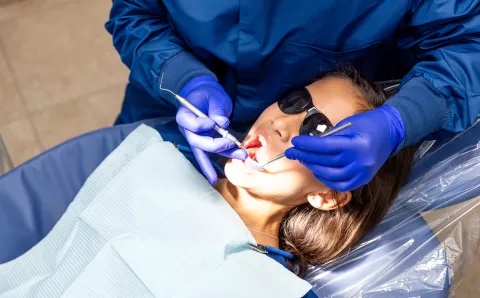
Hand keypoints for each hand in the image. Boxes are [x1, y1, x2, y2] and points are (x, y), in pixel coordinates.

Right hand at [176, 76, 246, 184]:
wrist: (204, 94)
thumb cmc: (208, 94)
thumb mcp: (214, 96)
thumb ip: (217, 109)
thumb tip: (222, 123)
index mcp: (185, 115)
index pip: (191, 124)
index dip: (202, 125)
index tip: (214, 123)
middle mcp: (187, 129)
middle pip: (197, 142)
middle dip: (216, 145)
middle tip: (232, 144)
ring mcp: (194, 137)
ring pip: (204, 151)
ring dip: (222, 154)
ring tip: (240, 156)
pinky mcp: (202, 143)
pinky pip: (205, 156)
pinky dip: (210, 167)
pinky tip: (214, 179)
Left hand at [285, 105, 404, 191]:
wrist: (392, 130)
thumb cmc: (368, 123)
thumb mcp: (348, 124)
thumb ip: (330, 136)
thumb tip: (309, 145)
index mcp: (356, 143)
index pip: (325, 146)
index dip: (308, 145)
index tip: (295, 142)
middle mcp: (360, 161)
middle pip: (326, 162)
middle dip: (306, 157)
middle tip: (293, 152)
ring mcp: (363, 172)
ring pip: (331, 176)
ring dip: (314, 168)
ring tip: (304, 160)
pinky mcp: (364, 179)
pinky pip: (341, 185)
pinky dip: (327, 180)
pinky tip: (318, 171)